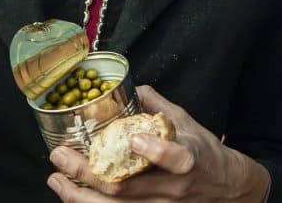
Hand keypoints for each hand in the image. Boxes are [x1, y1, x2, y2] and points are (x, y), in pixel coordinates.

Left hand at [47, 85, 269, 201]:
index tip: (134, 138)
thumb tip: (135, 89)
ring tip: (56, 180)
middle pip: (125, 188)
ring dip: (79, 195)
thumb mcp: (190, 125)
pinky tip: (72, 194)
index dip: (154, 151)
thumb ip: (160, 108)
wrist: (224, 187)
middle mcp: (172, 188)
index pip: (175, 159)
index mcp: (188, 160)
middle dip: (87, 173)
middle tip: (61, 156)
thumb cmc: (205, 154)